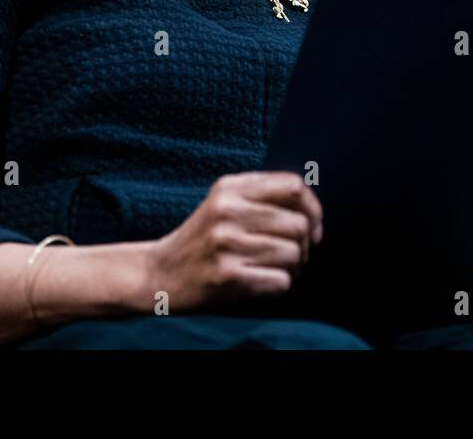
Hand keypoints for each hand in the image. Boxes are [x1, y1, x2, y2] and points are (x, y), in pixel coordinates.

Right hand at [145, 171, 322, 311]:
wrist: (159, 273)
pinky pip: (280, 281)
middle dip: (306, 245)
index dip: (313, 208)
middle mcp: (228, 210)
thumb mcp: (224, 204)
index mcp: (230, 187)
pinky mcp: (227, 276)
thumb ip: (263, 197)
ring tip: (276, 268)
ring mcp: (226, 243)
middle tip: (294, 255)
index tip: (313, 226)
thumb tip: (314, 213)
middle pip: (299, 224)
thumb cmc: (203, 240)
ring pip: (293, 254)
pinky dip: (280, 285)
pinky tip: (264, 282)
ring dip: (293, 268)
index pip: (293, 186)